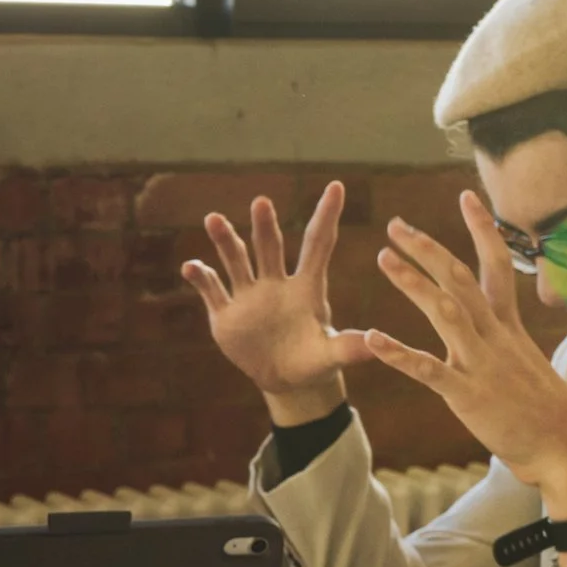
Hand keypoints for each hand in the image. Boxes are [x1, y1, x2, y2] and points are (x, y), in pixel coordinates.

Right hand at [181, 182, 374, 424]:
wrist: (285, 379)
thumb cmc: (314, 361)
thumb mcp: (332, 356)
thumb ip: (349, 348)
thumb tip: (376, 342)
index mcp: (307, 288)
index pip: (317, 245)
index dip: (327, 216)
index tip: (337, 187)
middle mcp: (276, 283)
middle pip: (269, 248)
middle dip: (264, 226)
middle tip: (262, 202)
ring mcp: (248, 296)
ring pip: (236, 261)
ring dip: (225, 241)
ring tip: (214, 219)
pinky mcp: (226, 314)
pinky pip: (212, 290)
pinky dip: (201, 277)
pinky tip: (190, 266)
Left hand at [366, 191, 566, 529]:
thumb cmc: (547, 411)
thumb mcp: (527, 363)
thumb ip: (505, 341)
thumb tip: (496, 327)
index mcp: (509, 327)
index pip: (497, 265)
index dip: (482, 230)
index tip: (466, 196)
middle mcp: (495, 337)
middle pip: (461, 279)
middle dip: (428, 249)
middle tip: (396, 225)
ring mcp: (481, 364)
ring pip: (446, 311)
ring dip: (413, 283)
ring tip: (383, 258)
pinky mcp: (467, 394)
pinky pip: (428, 369)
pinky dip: (398, 352)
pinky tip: (371, 338)